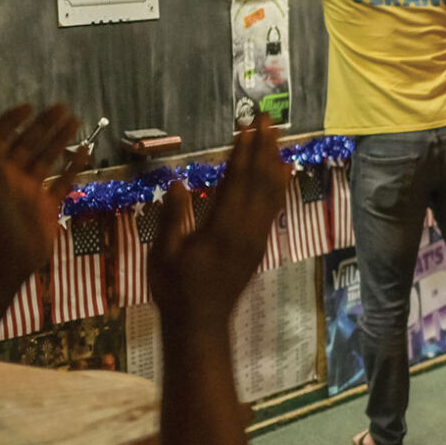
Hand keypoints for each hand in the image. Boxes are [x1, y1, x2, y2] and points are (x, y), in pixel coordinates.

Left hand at [0, 104, 90, 281]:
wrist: (4, 259)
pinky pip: (62, 182)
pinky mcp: (47, 205)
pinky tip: (85, 152)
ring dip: (60, 139)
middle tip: (63, 107)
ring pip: (47, 158)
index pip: (1, 137)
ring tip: (76, 121)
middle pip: (29, 143)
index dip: (12, 121)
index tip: (29, 107)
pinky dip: (73, 167)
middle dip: (44, 125)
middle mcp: (11, 176)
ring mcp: (30, 190)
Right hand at [150, 116, 289, 325]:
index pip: (237, 180)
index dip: (244, 151)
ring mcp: (256, 238)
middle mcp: (246, 229)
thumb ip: (175, 214)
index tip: (248, 126)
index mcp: (222, 228)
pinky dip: (278, 187)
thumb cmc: (176, 289)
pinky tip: (280, 175)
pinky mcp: (259, 246)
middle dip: (265, 148)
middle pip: (261, 180)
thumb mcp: (165, 251)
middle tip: (269, 120)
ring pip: (272, 193)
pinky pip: (273, 209)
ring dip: (274, 163)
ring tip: (277, 139)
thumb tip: (177, 180)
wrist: (201, 324)